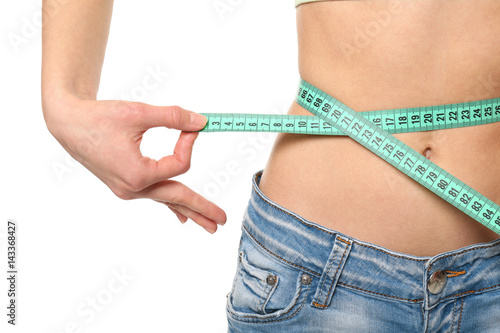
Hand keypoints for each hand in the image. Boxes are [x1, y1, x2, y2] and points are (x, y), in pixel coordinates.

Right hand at [43, 95, 225, 232]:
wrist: (69, 124)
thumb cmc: (100, 117)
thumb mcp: (139, 113)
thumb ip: (174, 117)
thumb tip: (202, 122)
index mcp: (137, 174)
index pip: (179, 164)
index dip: (189, 143)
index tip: (191, 126)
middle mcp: (133, 188)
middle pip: (176, 197)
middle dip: (201, 208)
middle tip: (222, 220)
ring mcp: (128, 190)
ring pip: (166, 200)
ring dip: (189, 210)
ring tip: (209, 225)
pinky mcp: (126, 186)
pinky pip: (154, 197)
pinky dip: (170, 204)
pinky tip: (182, 217)